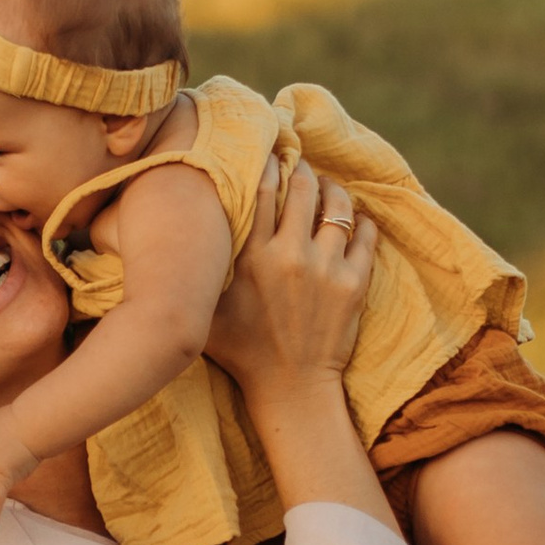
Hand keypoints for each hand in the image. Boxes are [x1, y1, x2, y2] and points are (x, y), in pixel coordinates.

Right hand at [204, 158, 376, 400]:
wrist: (290, 389)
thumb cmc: (242, 352)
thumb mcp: (208, 312)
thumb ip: (201, 273)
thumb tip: (178, 239)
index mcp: (254, 257)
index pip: (264, 189)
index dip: (269, 164)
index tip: (271, 156)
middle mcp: (291, 256)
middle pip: (303, 187)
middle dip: (303, 170)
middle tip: (301, 169)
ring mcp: (327, 269)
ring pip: (338, 204)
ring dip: (333, 190)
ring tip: (327, 189)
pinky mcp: (355, 284)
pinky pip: (365, 235)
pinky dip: (361, 221)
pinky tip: (354, 218)